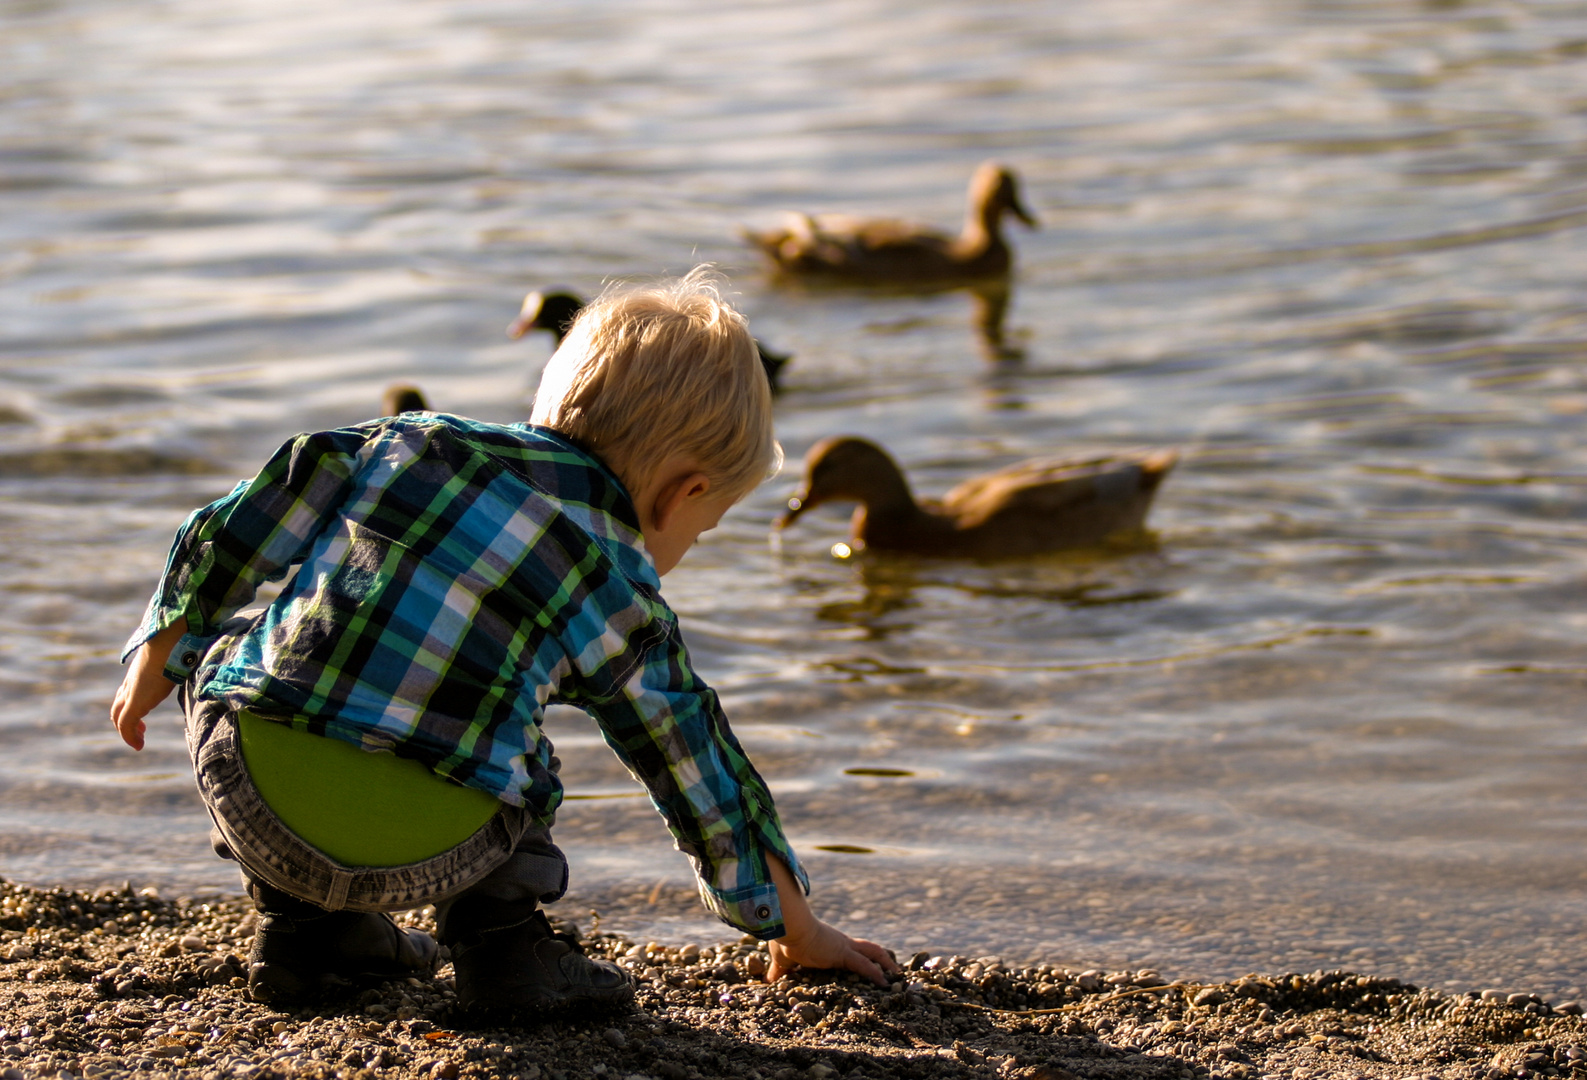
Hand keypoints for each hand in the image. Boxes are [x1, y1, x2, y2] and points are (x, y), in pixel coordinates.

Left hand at [109, 620, 186, 750]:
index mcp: (141, 673)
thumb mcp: (180, 660)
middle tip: (141, 729)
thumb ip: (187, 664)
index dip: (133, 703)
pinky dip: (130, 737)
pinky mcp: (135, 703)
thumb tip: (205, 661)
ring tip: (139, 742)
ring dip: (128, 730)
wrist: (169, 642)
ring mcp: (131, 693)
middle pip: (118, 705)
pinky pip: (126, 725)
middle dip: (126, 719)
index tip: (145, 712)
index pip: (129, 691)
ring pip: (119, 716)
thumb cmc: (179, 645)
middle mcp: (132, 684)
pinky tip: (139, 746)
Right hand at [766, 918, 898, 986]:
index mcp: (830, 943)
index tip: (872, 964)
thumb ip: (780, 969)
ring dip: (886, 962)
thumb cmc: (785, 939)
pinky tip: (885, 982)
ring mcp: (843, 946)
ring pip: (873, 951)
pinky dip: (876, 973)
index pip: (851, 948)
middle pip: (868, 947)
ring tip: (897, 975)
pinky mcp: (842, 953)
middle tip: (893, 969)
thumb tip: (769, 980)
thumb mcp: (783, 958)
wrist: (787, 928)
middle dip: (882, 957)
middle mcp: (841, 942)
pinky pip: (865, 964)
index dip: (862, 955)